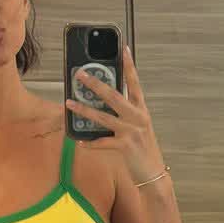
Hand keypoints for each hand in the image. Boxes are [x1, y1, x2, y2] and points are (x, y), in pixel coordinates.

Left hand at [67, 49, 166, 186]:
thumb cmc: (143, 149)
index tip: (123, 49)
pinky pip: (102, 142)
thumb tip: (104, 103)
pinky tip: (79, 140)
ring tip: (69, 103)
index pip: (135, 83)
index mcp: (141, 110)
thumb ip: (125, 114)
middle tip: (80, 74)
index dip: (129, 66)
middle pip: (114, 95)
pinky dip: (90, 142)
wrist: (154, 173)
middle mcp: (137, 117)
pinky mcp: (124, 146)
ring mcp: (131, 131)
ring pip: (103, 117)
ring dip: (84, 110)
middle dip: (95, 84)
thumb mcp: (138, 127)